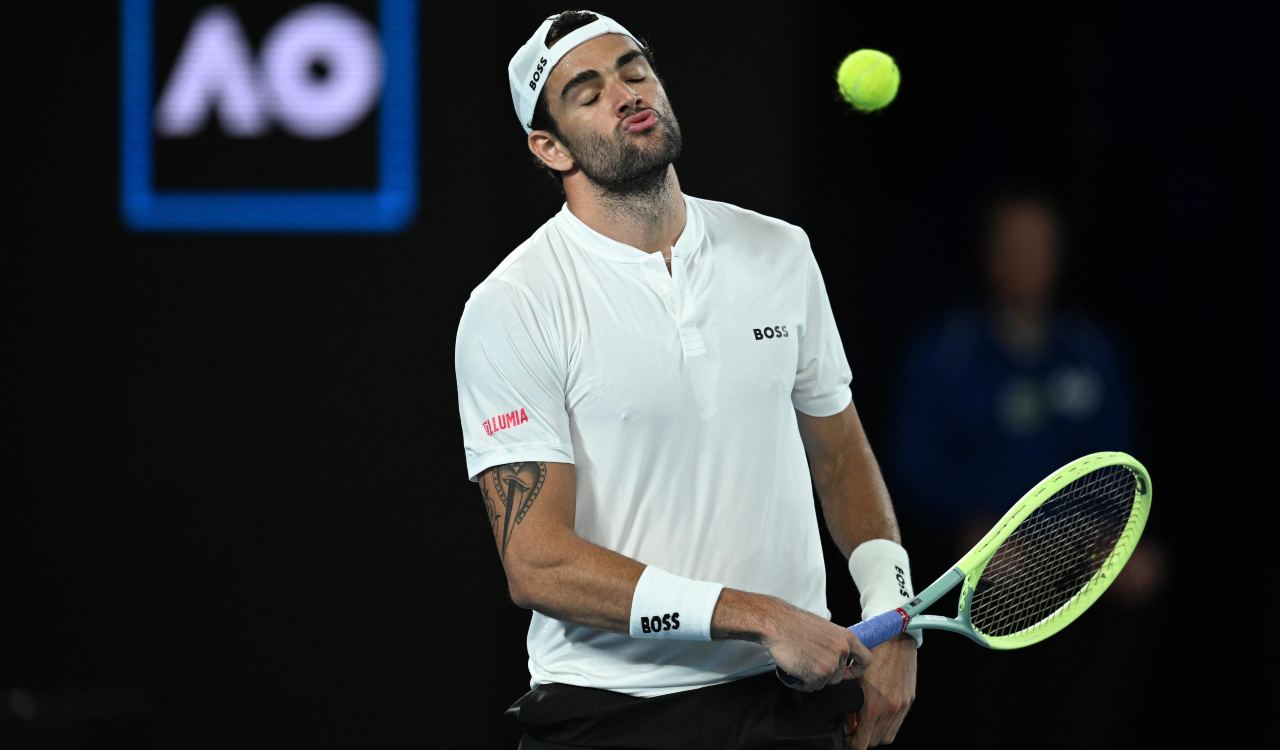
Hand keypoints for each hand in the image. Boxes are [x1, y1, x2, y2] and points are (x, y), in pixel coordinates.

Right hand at [763, 599, 871, 691]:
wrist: (778, 624)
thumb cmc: (796, 624)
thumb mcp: (825, 629)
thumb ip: (835, 644)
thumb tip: (838, 657)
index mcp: (847, 638)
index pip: (866, 661)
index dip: (856, 669)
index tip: (847, 671)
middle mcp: (843, 652)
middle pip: (839, 676)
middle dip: (825, 673)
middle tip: (809, 662)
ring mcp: (831, 664)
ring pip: (825, 682)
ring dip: (813, 677)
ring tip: (801, 662)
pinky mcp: (818, 675)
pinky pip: (812, 687)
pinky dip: (802, 682)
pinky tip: (795, 669)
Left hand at [844, 633, 915, 748]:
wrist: (894, 636)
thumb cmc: (869, 652)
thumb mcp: (852, 677)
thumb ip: (847, 702)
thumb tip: (845, 719)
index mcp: (873, 705)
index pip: (862, 742)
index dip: (852, 743)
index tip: (847, 738)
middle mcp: (890, 709)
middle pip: (875, 741)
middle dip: (863, 738)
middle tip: (853, 730)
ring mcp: (902, 705)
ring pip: (888, 735)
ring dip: (876, 734)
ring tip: (866, 723)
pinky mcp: (910, 699)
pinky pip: (898, 722)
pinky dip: (888, 724)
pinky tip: (878, 713)